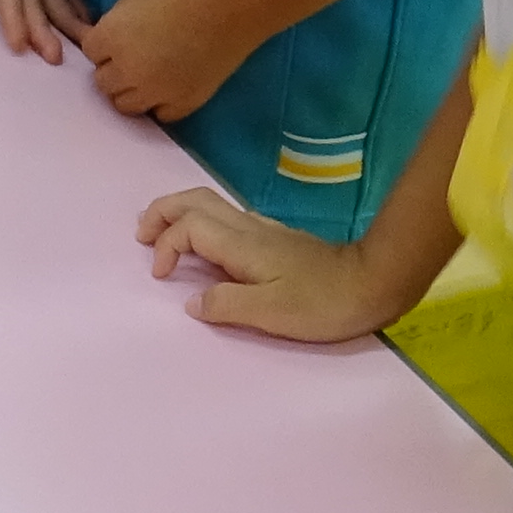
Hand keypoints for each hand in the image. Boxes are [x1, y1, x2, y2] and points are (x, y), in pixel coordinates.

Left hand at [80, 0, 253, 123]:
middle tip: (135, 51)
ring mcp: (157, 91)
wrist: (237, 0)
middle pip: (103, 82)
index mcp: (113, 37)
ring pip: (125, 105)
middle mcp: (129, 71)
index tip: (120, 32)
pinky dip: (159, 101)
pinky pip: (159, 114)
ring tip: (149, 71)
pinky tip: (169, 83)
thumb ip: (118, 17)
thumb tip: (113, 34)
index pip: (89, 51)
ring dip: (131, 88)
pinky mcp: (185, 103)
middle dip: (113, 67)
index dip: (104, 40)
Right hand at [138, 187, 402, 342]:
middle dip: (161, 211)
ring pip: (209, 205)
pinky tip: (202, 248)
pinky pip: (224, 218)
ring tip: (160, 237)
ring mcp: (262, 229)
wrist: (371, 283)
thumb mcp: (270, 313)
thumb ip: (225, 305)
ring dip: (178, 214)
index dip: (165, 246)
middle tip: (141, 235)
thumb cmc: (321, 303)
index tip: (162, 276)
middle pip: (194, 199)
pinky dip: (200, 224)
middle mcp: (248, 228)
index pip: (188, 227)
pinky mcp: (273, 238)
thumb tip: (192, 302)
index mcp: (241, 244)